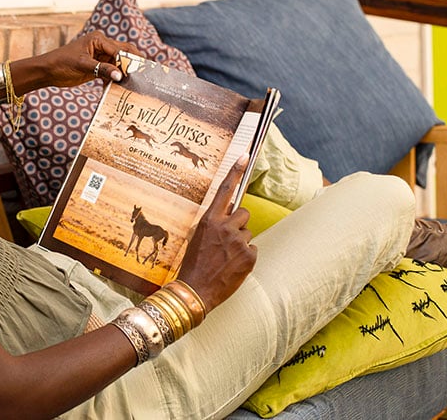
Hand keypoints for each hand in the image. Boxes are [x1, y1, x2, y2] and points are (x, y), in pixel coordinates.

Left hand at [40, 31, 140, 87]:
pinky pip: (111, 71)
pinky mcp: (98, 66)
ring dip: (125, 72)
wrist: (48, 71)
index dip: (129, 61)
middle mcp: (102, 45)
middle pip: (123, 53)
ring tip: (137, 82)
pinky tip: (122, 86)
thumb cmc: (61, 63)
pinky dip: (116, 78)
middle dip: (133, 63)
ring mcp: (100, 56)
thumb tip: (120, 76)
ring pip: (119, 63)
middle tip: (146, 74)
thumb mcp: (83, 66)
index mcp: (98, 39)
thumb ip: (102, 69)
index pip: (119, 50)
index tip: (139, 72)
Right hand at [177, 156, 256, 311]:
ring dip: (240, 242)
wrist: (196, 291)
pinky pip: (252, 249)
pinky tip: (232, 266)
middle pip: (243, 213)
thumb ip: (214, 223)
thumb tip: (230, 213)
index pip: (225, 190)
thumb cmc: (194, 264)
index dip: (236, 171)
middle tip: (226, 240)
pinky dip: (245, 257)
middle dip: (238, 223)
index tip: (245, 155)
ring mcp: (238, 241)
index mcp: (209, 220)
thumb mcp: (198, 238)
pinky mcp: (249, 256)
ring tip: (226, 256)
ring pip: (248, 232)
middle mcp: (225, 227)